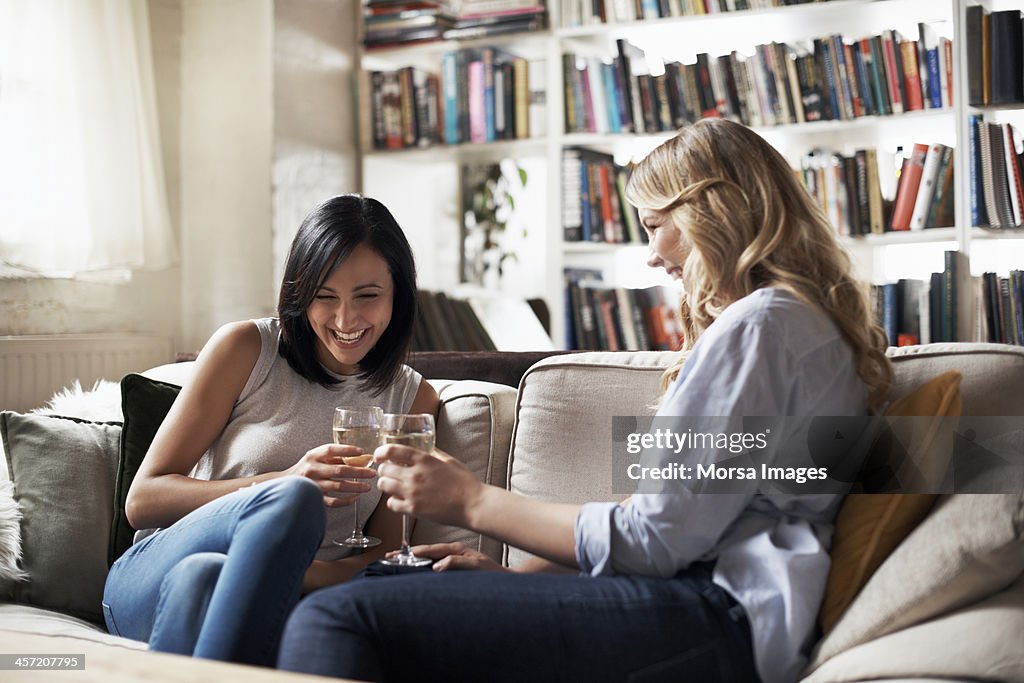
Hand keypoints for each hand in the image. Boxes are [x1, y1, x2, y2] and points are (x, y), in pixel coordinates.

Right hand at [285, 444, 375, 507]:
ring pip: (338, 486)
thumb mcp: (316, 458)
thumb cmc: (306, 469)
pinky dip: (346, 500)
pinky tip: (355, 498)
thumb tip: (360, 458)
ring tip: (368, 487)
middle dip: (359, 472)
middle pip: (339, 470)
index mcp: (313, 456)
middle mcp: (312, 469)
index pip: (331, 450)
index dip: (346, 450)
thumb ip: (334, 457)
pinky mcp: (314, 498)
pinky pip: (333, 502)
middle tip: (372, 473)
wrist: (283, 484)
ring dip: (355, 486)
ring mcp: (313, 485)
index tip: (361, 451)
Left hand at [374, 446, 482, 526]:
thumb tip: (425, 448)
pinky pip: (391, 504)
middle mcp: (415, 475)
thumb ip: (434, 453)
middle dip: (384, 470)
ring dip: (386, 484)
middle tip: (388, 472)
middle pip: (383, 469)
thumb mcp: (450, 461)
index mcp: (424, 460)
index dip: (381, 452)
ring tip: (393, 485)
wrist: (473, 505)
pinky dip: (393, 501)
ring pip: (383, 485)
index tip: (379, 455)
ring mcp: (412, 493)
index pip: (392, 451)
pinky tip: (400, 499)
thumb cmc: (465, 483)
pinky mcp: (413, 509)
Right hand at [391, 542, 508, 572]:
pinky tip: (413, 568)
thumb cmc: (493, 574)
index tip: (400, 554)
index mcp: (457, 550)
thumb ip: (457, 563)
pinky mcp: (454, 567)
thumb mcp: (476, 566)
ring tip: (397, 560)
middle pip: (426, 551)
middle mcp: (453, 553)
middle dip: (408, 553)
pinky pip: (434, 564)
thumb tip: (437, 566)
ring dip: (412, 559)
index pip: (431, 550)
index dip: (414, 552)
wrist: (504, 581)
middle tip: (391, 555)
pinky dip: (421, 564)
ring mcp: (453, 559)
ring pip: (429, 557)